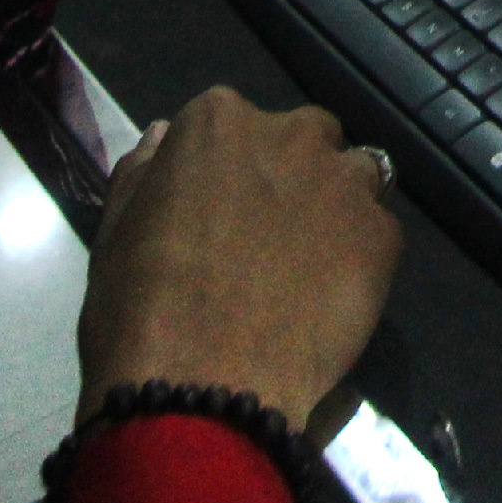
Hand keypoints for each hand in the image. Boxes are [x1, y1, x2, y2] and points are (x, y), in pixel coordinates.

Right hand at [77, 87, 401, 432]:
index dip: (230, 172)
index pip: (233, 124)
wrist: (204, 381)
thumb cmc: (140, 306)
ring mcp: (345, 183)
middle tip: (268, 240)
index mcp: (218, 120)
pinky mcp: (384, 237)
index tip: (220, 212)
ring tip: (309, 271)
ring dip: (336, 209)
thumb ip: (145, 171)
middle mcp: (292, 134)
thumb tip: (163, 136)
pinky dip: (361, 261)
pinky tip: (330, 303)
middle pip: (306, 140)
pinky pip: (378, 235)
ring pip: (355, 179)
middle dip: (293, 176)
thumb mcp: (117, 229)